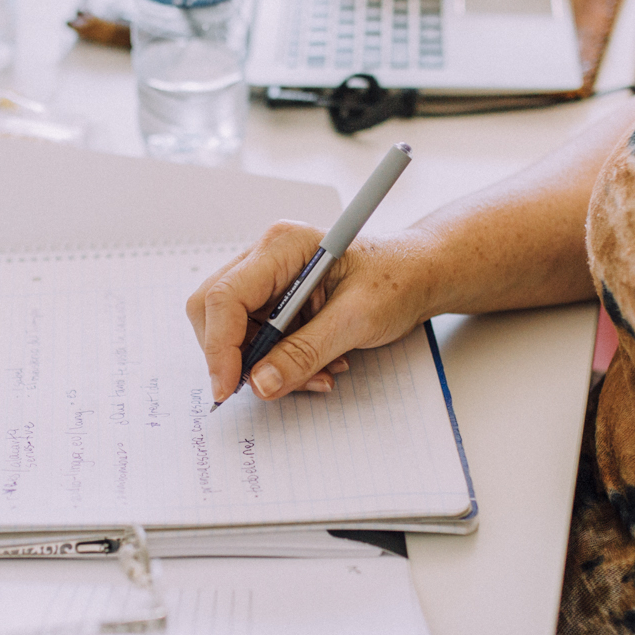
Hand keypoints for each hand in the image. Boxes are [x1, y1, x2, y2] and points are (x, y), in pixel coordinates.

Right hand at [185, 222, 436, 403]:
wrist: (419, 275)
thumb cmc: (397, 281)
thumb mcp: (357, 320)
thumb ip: (306, 352)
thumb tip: (260, 384)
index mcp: (282, 246)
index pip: (225, 296)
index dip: (219, 347)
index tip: (228, 388)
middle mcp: (265, 258)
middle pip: (214, 312)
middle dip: (238, 357)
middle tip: (273, 386)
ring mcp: (267, 279)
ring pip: (233, 332)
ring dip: (268, 365)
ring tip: (319, 374)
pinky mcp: (274, 300)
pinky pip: (257, 340)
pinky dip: (282, 363)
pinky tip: (320, 366)